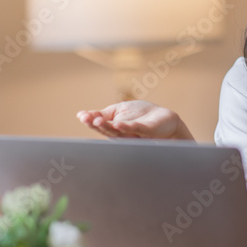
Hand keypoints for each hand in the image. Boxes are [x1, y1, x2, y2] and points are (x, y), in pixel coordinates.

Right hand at [76, 101, 192, 139]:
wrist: (165, 119)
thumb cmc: (141, 116)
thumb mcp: (119, 112)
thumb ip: (103, 115)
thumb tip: (80, 114)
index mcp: (115, 129)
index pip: (100, 125)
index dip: (90, 121)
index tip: (81, 116)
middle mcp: (123, 134)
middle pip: (107, 130)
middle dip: (96, 124)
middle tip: (87, 119)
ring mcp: (135, 134)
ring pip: (119, 132)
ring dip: (108, 127)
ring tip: (97, 121)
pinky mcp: (147, 131)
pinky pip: (136, 129)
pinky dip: (127, 127)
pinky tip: (119, 124)